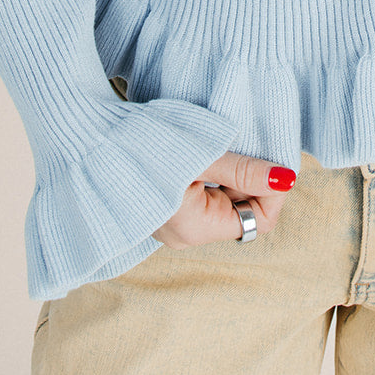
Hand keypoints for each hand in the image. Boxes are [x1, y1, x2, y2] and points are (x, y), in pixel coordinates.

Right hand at [153, 151, 295, 247]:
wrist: (88, 140)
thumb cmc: (142, 146)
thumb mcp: (202, 153)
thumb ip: (244, 170)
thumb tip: (286, 179)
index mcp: (196, 228)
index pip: (259, 221)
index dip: (273, 190)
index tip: (271, 157)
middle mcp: (185, 234)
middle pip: (242, 212)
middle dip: (253, 180)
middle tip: (249, 144)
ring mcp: (173, 223)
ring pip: (224, 202)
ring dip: (233, 174)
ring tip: (224, 144)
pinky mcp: (164, 206)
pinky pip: (203, 196)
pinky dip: (213, 174)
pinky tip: (206, 150)